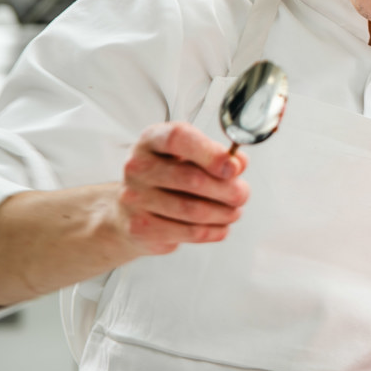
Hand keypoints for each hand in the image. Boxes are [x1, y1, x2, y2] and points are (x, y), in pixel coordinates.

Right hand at [112, 122, 249, 255]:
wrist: (128, 211)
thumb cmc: (167, 176)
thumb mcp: (189, 156)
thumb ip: (216, 155)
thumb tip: (237, 164)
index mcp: (151, 140)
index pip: (178, 138)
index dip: (210, 153)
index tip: (234, 167)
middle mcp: (137, 167)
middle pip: (191, 179)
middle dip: (227, 189)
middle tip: (243, 194)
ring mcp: (135, 198)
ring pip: (193, 210)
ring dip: (224, 213)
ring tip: (234, 211)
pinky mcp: (140, 227)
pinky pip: (188, 232)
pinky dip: (213, 231)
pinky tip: (221, 226)